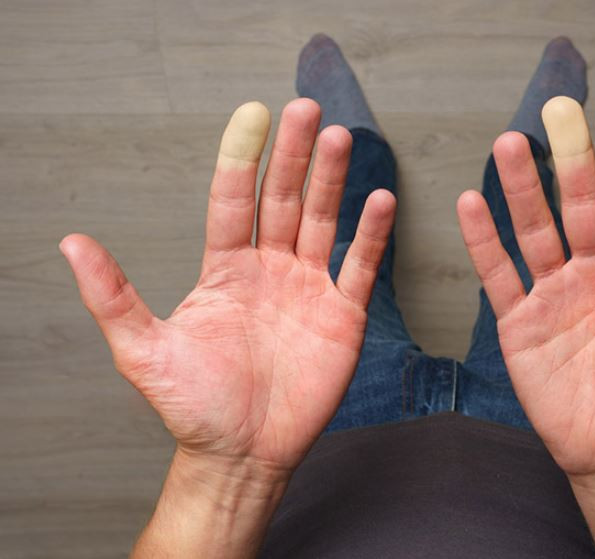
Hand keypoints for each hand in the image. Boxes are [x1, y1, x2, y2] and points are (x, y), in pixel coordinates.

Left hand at [61, 99, 395, 477]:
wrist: (242, 452)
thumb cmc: (194, 405)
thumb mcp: (143, 351)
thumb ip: (113, 296)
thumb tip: (71, 243)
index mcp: (224, 269)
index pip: (233, 200)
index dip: (242, 157)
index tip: (253, 113)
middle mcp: (269, 268)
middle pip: (283, 199)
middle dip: (294, 155)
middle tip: (306, 110)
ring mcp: (308, 288)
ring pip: (322, 221)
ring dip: (331, 181)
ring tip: (340, 139)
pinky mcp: (342, 315)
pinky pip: (359, 267)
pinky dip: (371, 235)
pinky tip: (380, 200)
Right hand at [458, 97, 594, 480]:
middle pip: (580, 205)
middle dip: (569, 157)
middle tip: (557, 110)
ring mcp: (554, 295)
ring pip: (534, 231)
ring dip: (522, 188)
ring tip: (509, 143)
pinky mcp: (520, 323)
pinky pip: (498, 275)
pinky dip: (483, 241)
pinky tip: (471, 203)